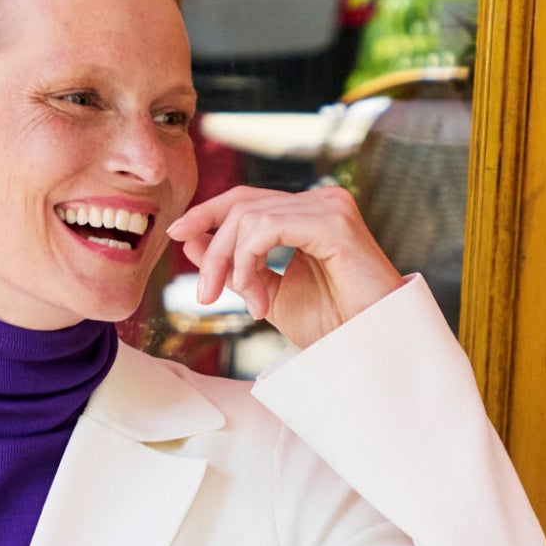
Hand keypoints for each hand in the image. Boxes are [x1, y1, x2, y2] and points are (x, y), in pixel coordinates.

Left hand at [164, 185, 400, 351]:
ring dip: (233, 264)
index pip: (246, 200)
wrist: (368, 345)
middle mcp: (319, 201)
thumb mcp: (268, 293)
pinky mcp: (333, 221)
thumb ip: (235, 267)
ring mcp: (328, 206)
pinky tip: (259, 298)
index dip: (207, 213)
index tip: (176, 234)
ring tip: (251, 305)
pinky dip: (250, 261)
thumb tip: (192, 241)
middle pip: (241, 205)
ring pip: (249, 217)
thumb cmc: (331, 324)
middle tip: (206, 296)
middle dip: (212, 250)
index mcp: (306, 214)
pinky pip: (267, 228)